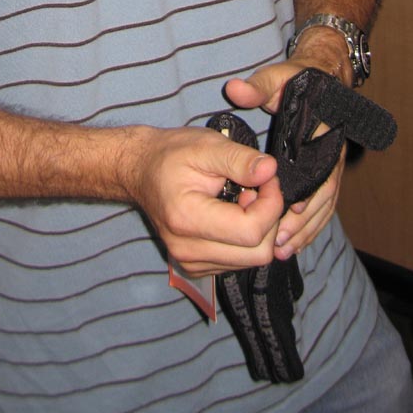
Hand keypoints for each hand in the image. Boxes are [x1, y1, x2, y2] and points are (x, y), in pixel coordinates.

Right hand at [123, 125, 282, 277]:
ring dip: (258, 229)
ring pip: (251, 260)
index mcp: (188, 219)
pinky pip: (239, 261)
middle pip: (257, 253)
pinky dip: (245, 239)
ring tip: (242, 198)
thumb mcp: (205, 146)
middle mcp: (187, 250)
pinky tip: (234, 213)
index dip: (271, 204)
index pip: (251, 231)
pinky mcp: (196, 266)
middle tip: (257, 188)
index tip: (268, 178)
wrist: (141, 170)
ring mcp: (190, 262)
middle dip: (269, 218)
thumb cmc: (170, 155)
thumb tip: (270, 170)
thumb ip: (239, 159)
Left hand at [225, 60, 346, 261]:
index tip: (289, 207)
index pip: (317, 166)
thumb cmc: (294, 81)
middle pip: (321, 194)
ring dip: (304, 229)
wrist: (318, 81)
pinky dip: (308, 226)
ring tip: (282, 250)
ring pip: (323, 205)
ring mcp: (329, 167)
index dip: (306, 189)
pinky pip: (321, 206)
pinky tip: (292, 244)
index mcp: (321, 132)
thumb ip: (256, 87)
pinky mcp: (323, 175)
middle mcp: (330, 153)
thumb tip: (235, 90)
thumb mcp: (274, 80)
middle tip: (279, 242)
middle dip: (302, 220)